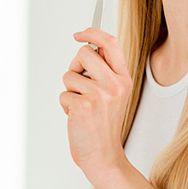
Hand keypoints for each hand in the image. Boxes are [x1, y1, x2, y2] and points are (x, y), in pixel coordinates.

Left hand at [58, 28, 132, 179]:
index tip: (79, 34)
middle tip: (78, 83)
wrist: (104, 156)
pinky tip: (77, 117)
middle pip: (84, 52)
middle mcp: (114, 84)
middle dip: (75, 66)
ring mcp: (99, 95)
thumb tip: (87, 47)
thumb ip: (105, 72)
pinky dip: (65, 106)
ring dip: (69, 91)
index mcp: (123, 79)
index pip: (111, 43)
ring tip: (81, 106)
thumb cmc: (104, 126)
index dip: (93, 32)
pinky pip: (63, 94)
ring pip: (69, 75)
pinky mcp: (83, 106)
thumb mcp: (114, 95)